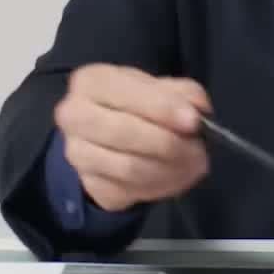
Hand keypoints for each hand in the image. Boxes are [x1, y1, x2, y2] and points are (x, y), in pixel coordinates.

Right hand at [53, 64, 210, 212]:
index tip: (193, 121)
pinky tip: (176, 177)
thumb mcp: (161, 87)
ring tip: (194, 164)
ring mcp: (77, 153)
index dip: (163, 108)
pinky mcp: (90, 184)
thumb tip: (196, 112)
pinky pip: (130, 191)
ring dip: (171, 170)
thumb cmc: (138, 104)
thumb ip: (183, 93)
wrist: (108, 136)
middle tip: (199, 150)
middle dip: (170, 144)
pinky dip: (161, 187)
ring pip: (130, 168)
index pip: (127, 93)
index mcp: (91, 82)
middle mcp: (74, 116)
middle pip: (125, 133)